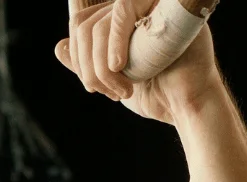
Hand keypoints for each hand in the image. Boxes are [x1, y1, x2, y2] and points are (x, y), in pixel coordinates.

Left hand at [56, 0, 221, 124]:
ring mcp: (149, 6)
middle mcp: (136, 9)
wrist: (188, 107)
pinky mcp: (163, 6)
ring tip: (121, 91)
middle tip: (107, 93)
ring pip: (98, 25)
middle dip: (87, 66)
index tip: (93, 86)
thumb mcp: (114, 80)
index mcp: (124, 22)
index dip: (79, 54)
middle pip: (85, 24)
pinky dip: (113, 43)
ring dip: (100, 67)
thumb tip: (59, 46)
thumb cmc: (158, 96)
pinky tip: (119, 68)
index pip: (83, 24)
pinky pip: (122, 11)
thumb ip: (88, 63)